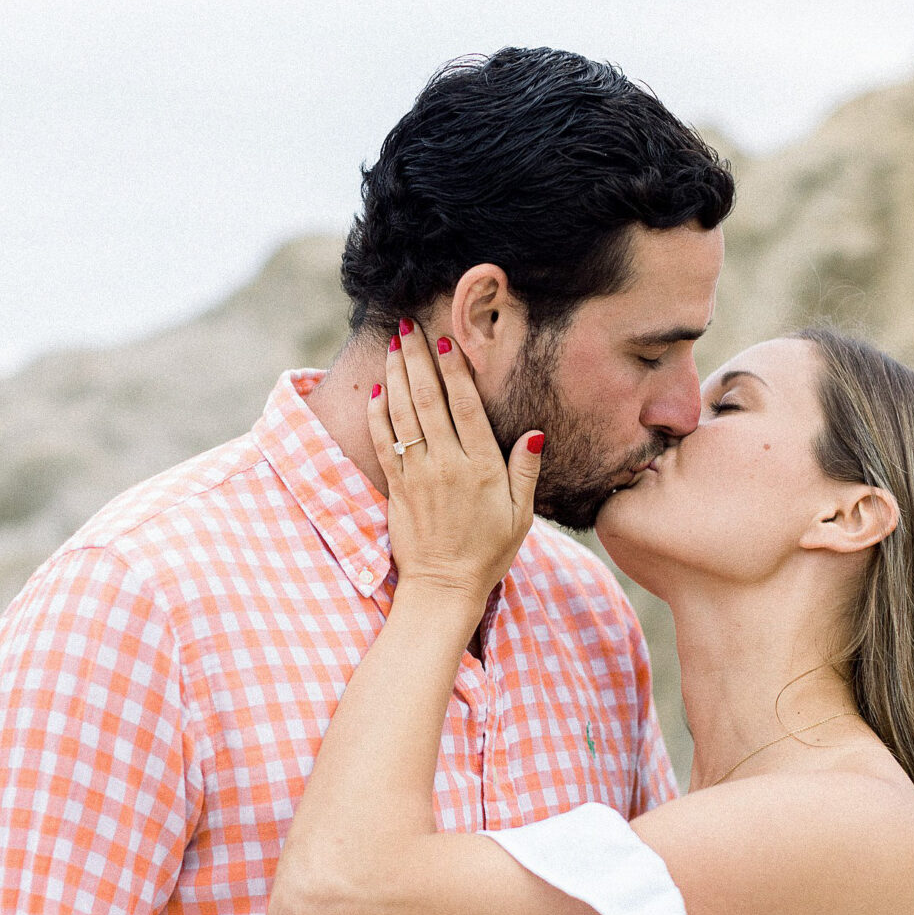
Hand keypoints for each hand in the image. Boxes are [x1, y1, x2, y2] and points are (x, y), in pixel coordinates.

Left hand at [369, 321, 543, 612]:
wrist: (444, 588)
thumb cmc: (489, 552)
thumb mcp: (521, 515)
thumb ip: (525, 471)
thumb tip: (536, 434)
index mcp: (481, 468)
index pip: (465, 407)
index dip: (454, 371)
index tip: (446, 341)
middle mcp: (447, 465)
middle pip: (428, 400)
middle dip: (417, 359)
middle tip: (409, 326)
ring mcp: (417, 476)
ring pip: (402, 415)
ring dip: (396, 376)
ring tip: (393, 346)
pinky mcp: (396, 489)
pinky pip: (383, 443)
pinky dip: (378, 414)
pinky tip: (377, 391)